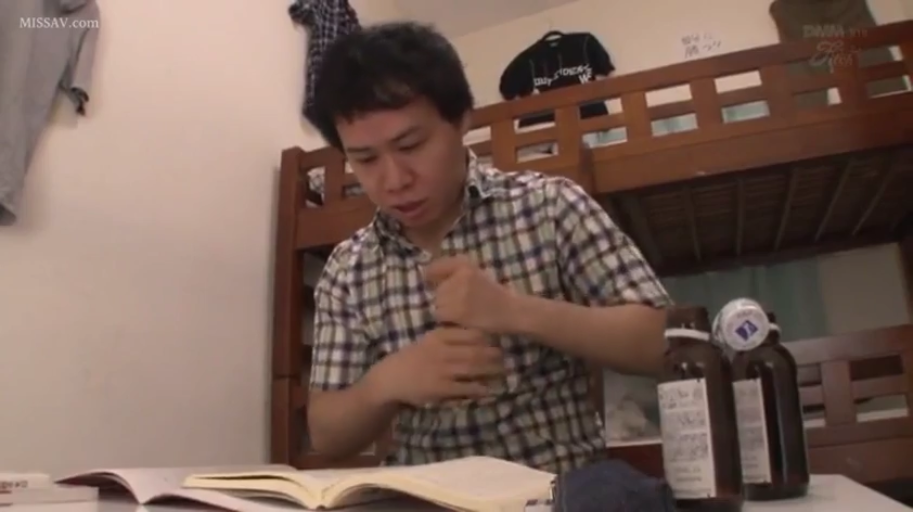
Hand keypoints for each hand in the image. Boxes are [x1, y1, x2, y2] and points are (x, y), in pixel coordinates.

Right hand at [368, 327, 504, 406]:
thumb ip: (450, 337)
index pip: (470, 333)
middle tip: (506, 356)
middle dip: (494, 354)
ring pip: (474, 368)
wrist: (390, 379)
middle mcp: (442, 351)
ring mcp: (443, 370)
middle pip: (476, 351)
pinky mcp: (442, 388)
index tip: (498, 339)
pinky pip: (467, 388)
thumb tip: (478, 335)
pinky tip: (489, 390)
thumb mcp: (429, 341)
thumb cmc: (412, 358)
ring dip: (492, 371)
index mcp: (439, 336)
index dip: (487, 337)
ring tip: (504, 371)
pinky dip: (480, 389)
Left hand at [424, 256, 517, 332]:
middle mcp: (461, 275)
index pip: (436, 267)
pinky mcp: (458, 310)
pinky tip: (461, 319)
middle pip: (438, 289)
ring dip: (445, 309)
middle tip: (460, 304)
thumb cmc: (495, 294)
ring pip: (437, 302)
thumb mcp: (475, 274)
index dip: (431, 274)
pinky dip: (447, 319)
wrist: (512, 311)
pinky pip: (440, 314)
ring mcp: (459, 293)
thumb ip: (454, 272)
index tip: (429, 280)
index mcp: (465, 264)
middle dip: (444, 297)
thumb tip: (425, 275)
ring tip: (462, 311)